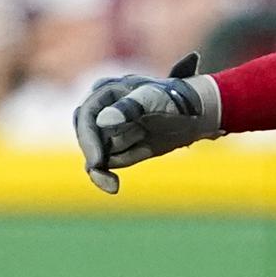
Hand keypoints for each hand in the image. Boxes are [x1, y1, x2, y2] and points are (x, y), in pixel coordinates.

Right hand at [74, 54, 215, 192]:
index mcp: (104, 91)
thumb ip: (128, 108)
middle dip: (98, 159)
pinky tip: (131, 164)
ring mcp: (103, 130)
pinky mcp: (111, 148)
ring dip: (121, 154)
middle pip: (86, 138)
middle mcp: (99, 110)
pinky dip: (110, 173)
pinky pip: (104, 165)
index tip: (96, 163)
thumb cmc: (171, 100)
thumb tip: (103, 121)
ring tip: (146, 136)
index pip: (86, 117)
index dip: (88, 141)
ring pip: (97, 154)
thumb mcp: (154, 99)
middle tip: (112, 185)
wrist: (190, 114)